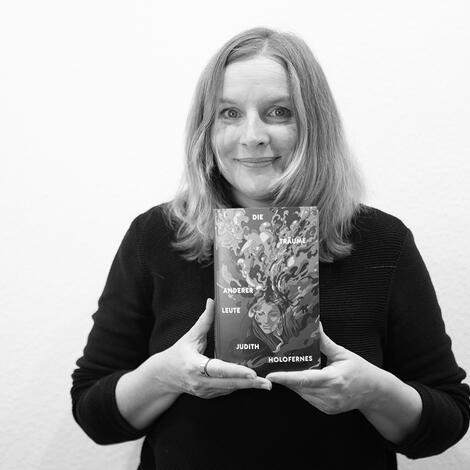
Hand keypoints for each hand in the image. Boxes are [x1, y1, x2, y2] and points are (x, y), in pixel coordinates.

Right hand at [151, 298, 270, 398]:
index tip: (252, 373)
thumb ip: (204, 320)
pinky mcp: (208, 395)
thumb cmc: (178, 353)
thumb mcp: (190, 336)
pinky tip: (252, 383)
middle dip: (250, 384)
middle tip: (267, 383)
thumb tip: (212, 301)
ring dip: (247, 387)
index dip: (236, 371)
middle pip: (228, 384)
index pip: (219, 369)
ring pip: (229, 389)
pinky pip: (226, 391)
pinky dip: (239, 386)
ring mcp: (204, 391)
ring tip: (265, 384)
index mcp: (195, 365)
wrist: (164, 376)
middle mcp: (200, 381)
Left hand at [266, 323, 382, 414]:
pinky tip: (299, 379)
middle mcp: (330, 395)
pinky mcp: (327, 409)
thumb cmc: (360, 370)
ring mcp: (328, 404)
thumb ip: (325, 342)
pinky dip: (302, 389)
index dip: (285, 378)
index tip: (271, 375)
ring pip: (302, 393)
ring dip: (292, 383)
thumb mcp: (342, 353)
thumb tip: (315, 325)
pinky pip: (308, 398)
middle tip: (272, 366)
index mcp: (333, 379)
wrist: (375, 392)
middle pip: (299, 386)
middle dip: (285, 377)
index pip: (304, 379)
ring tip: (283, 371)